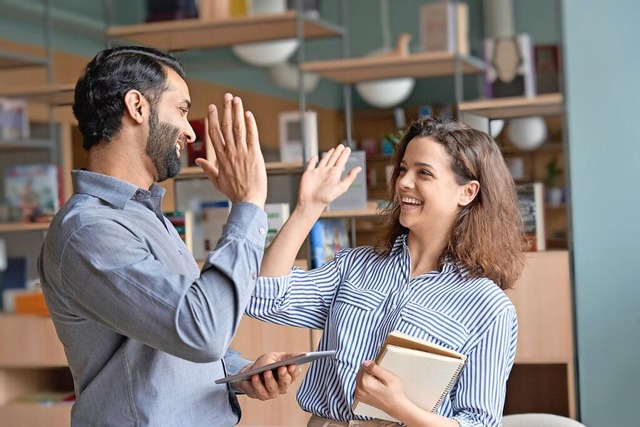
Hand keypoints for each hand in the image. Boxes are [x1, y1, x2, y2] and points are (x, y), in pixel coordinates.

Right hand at [195, 93, 266, 207]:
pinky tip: (248, 114)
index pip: (214, 134)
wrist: (248, 201)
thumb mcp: (217, 181)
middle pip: (226, 126)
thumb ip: (208, 169)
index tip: (212, 107)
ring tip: (236, 99)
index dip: (212, 118)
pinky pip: (252, 136)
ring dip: (237, 112)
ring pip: (238, 128)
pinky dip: (250, 124)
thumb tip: (199, 161)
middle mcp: (230, 152)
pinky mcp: (255, 155)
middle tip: (227, 96)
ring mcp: (242, 152)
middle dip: (226, 109)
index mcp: (220, 157)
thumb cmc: (234, 192)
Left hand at [235, 352, 303, 400]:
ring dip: (270, 379)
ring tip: (266, 371)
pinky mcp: (263, 396)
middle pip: (286, 382)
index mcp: (289, 374)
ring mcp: (273, 392)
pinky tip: (255, 377)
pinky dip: (258, 384)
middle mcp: (283, 385)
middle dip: (284, 375)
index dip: (294, 370)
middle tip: (282, 368)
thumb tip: (304, 354)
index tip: (292, 365)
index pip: (295, 373)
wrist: (250, 372)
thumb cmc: (266, 364)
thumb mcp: (276, 357)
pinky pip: (261, 392)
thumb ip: (289, 356)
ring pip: (273, 388)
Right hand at [296, 144, 361, 214]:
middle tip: (342, 146)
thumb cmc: (326, 197)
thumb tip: (359, 168)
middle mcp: (326, 172)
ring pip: (324, 160)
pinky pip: (311, 164)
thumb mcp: (341, 187)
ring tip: (333, 149)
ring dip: (328, 154)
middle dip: (338, 152)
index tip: (348, 148)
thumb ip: (350, 177)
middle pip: (333, 159)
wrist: (311, 202)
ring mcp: (317, 172)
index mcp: (334, 174)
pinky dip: (313, 160)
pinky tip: (315, 157)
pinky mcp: (308, 173)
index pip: (341, 161)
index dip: (344, 155)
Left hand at [355, 360, 406, 420]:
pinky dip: (366, 383)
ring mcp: (358, 394)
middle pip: (361, 371)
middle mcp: (359, 389)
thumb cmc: (394, 392)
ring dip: (368, 377)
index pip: (364, 366)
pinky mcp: (359, 396)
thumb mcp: (389, 377)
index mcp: (365, 383)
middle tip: (381, 380)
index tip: (381, 374)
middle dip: (370, 372)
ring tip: (378, 384)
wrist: (396, 406)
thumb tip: (365, 362)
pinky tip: (374, 387)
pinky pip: (360, 384)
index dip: (374, 367)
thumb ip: (375, 368)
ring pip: (360, 377)